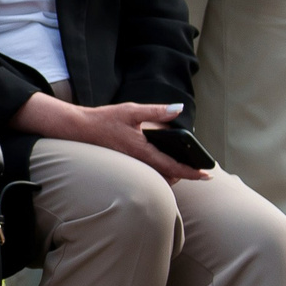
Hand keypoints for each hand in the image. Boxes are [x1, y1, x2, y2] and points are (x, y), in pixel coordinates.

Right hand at [17, 93, 205, 183]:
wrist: (78, 129)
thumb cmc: (104, 119)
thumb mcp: (131, 110)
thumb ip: (156, 111)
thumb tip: (178, 109)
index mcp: (142, 151)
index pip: (173, 166)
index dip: (192, 172)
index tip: (207, 175)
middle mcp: (138, 162)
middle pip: (167, 177)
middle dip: (183, 175)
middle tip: (196, 169)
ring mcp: (131, 166)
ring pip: (157, 177)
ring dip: (170, 174)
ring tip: (181, 167)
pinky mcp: (125, 165)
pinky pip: (147, 173)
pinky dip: (158, 171)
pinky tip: (159, 161)